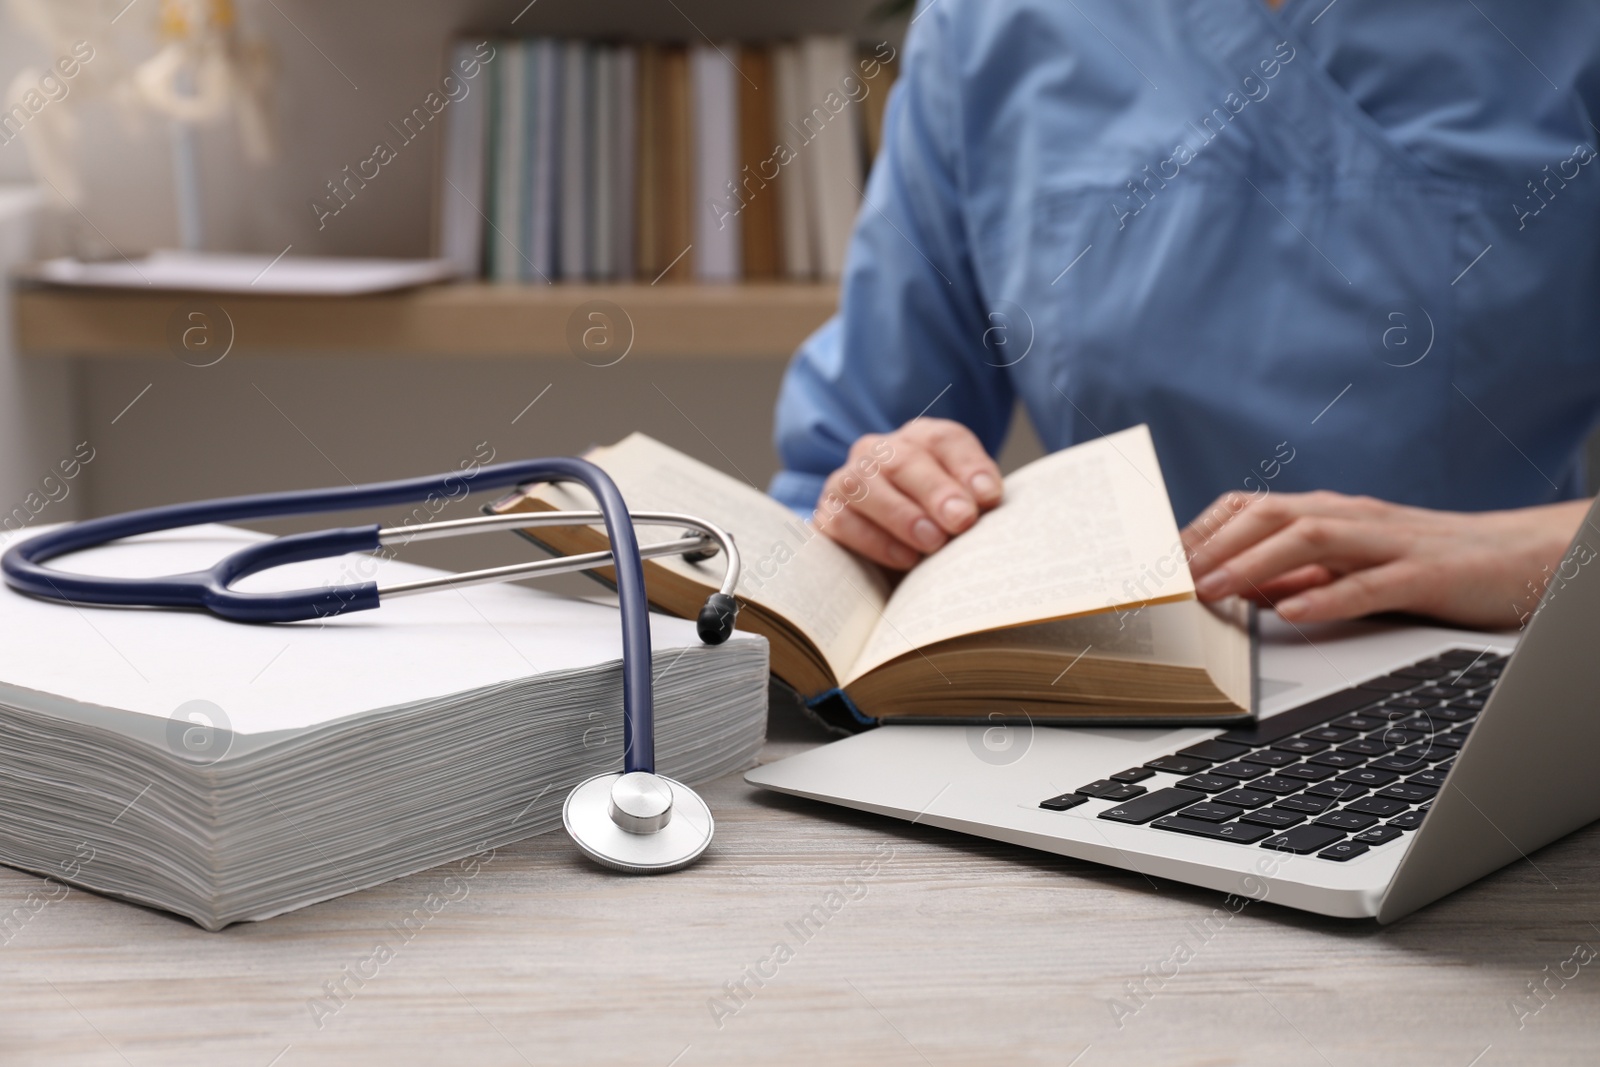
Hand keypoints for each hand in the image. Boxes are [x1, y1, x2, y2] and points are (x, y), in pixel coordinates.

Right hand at [814, 418, 1003, 568]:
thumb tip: (984, 502)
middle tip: (961, 520)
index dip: (968, 467)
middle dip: (935, 490)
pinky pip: (842, 520)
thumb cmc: (940, 532)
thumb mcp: (963, 513)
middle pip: (903, 458)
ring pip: (864, 484)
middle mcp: (880, 451)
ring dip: (901, 514)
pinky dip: (874, 540)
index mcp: (921, 441)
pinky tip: (905, 559)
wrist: (894, 565)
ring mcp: (847, 479)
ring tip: (933, 542)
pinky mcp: (826, 513)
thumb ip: (975, 503)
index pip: (944, 440)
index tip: (989, 498)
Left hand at [1183, 490, 1592, 628]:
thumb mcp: (1355, 566)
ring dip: (1253, 563)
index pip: (1252, 507)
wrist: (1526, 558)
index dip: (1201, 529)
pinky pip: (1372, 583)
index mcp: (1334, 513)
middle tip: (1168, 578)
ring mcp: (1392, 542)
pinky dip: (1328, 596)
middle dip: (1214, 544)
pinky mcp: (1428, 574)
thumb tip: (1242, 590)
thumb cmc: (1431, 564)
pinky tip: (1294, 613)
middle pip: (1271, 514)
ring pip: (1312, 538)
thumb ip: (1301, 574)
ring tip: (1211, 591)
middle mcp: (1356, 517)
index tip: (1157, 558)